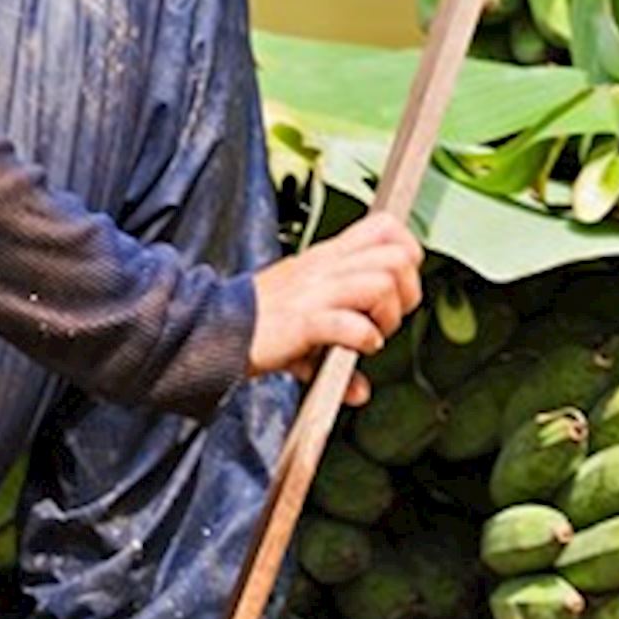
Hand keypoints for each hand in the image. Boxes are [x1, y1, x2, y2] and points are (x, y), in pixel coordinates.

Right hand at [248, 209, 425, 382]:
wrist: (210, 329)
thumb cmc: (257, 322)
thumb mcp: (304, 317)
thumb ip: (339, 347)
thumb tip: (360, 389)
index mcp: (328, 258)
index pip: (386, 228)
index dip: (407, 254)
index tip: (399, 288)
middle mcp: (325, 268)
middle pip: (396, 258)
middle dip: (406, 293)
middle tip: (387, 320)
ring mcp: (313, 292)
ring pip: (380, 284)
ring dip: (387, 317)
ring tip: (372, 336)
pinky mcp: (301, 321)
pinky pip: (348, 323)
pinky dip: (362, 338)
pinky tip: (356, 348)